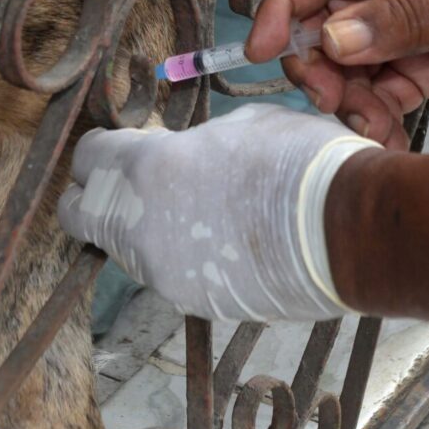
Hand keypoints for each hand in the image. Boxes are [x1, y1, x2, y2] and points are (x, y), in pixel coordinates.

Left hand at [58, 104, 379, 321]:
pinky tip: (223, 243)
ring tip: (193, 212)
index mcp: (144, 168)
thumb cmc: (297, 161)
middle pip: (81, 214)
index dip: (101, 151)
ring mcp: (162, 272)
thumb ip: (192, 144)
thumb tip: (185, 152)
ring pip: (125, 248)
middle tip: (131, 186)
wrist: (347, 229)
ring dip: (143, 229)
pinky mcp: (193, 302)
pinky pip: (170, 275)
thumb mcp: (238, 126)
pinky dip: (183, 259)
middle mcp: (138, 225)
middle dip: (96, 199)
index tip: (117, 148)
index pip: (87, 159)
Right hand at [245, 0, 428, 147]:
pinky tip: (390, 136)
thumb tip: (334, 35)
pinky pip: (384, 89)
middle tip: (333, 98)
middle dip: (321, 65)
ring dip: (350, 98)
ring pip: (352, 63)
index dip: (285, 6)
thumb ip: (402, 21)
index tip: (261, 47)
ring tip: (373, 124)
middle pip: (329, 23)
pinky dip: (378, 115)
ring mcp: (415, 23)